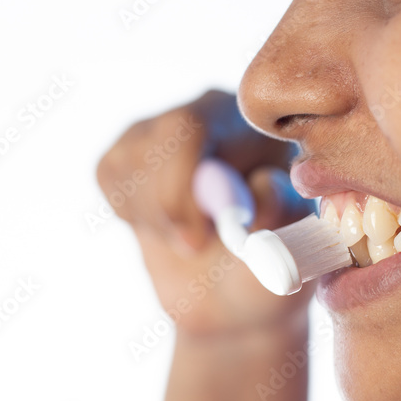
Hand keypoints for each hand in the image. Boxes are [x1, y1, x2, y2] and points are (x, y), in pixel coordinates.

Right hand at [96, 90, 316, 339]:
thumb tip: (262, 186)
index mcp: (249, 122)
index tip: (197, 240)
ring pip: (128, 166)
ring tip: (191, 237)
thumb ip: (282, 211)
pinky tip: (165, 227)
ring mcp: (157, 129)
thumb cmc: (269, 259)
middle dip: (166, 205)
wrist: (233, 288)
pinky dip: (132, 215)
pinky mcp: (124, 153)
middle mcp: (201, 112)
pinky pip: (109, 177)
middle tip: (194, 247)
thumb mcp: (291, 241)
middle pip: (156, 141)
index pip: (193, 128)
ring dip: (154, 219)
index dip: (181, 183)